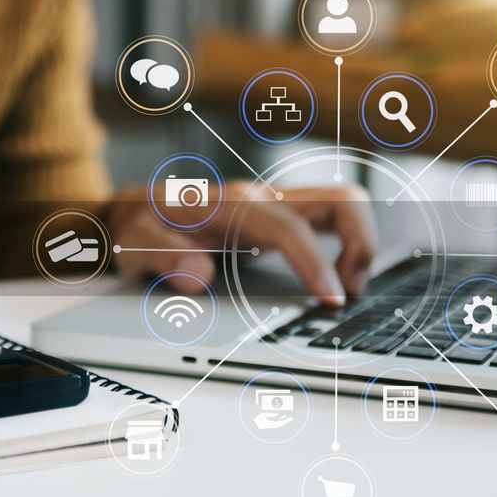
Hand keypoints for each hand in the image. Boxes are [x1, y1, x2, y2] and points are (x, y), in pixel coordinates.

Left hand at [108, 181, 375, 304]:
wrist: (136, 207)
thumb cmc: (139, 224)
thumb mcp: (137, 243)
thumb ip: (163, 256)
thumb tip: (198, 275)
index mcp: (233, 205)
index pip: (288, 228)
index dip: (315, 262)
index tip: (331, 298)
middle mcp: (262, 198)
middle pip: (340, 201)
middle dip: (361, 244)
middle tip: (349, 291)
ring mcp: (275, 204)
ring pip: (343, 206)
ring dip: (359, 245)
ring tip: (346, 288)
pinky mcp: (281, 215)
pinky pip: (330, 221)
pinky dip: (346, 246)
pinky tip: (333, 278)